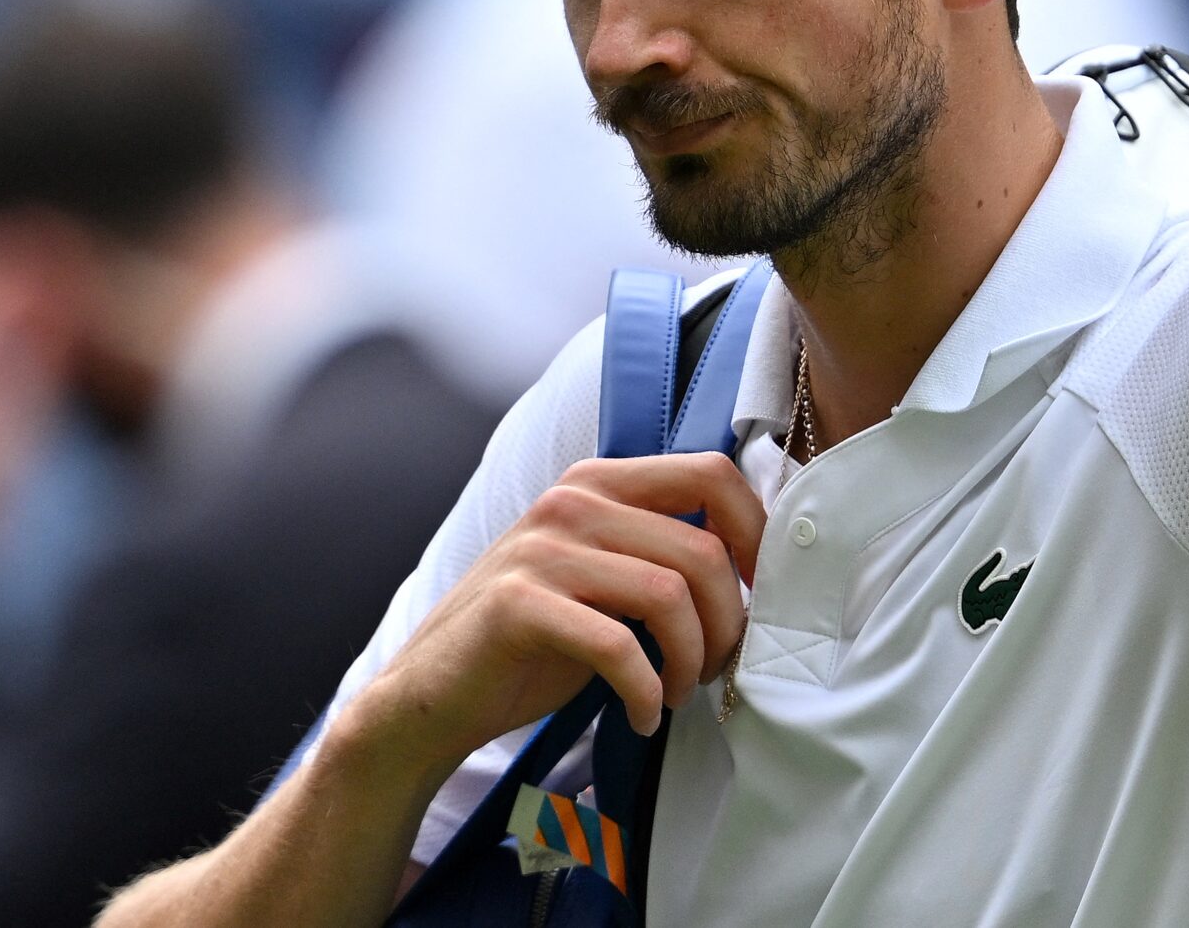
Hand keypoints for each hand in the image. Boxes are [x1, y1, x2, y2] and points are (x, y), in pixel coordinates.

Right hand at [346, 453, 766, 774]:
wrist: (428, 696)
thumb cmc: (533, 640)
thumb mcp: (603, 576)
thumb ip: (661, 553)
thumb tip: (758, 570)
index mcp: (599, 481)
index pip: (712, 473)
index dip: (755, 534)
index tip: (760, 594)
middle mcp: (572, 501)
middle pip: (703, 547)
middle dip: (728, 620)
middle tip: (716, 667)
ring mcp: (542, 550)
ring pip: (670, 594)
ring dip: (691, 659)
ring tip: (678, 691)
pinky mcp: (518, 606)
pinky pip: (619, 646)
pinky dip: (647, 690)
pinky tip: (644, 715)